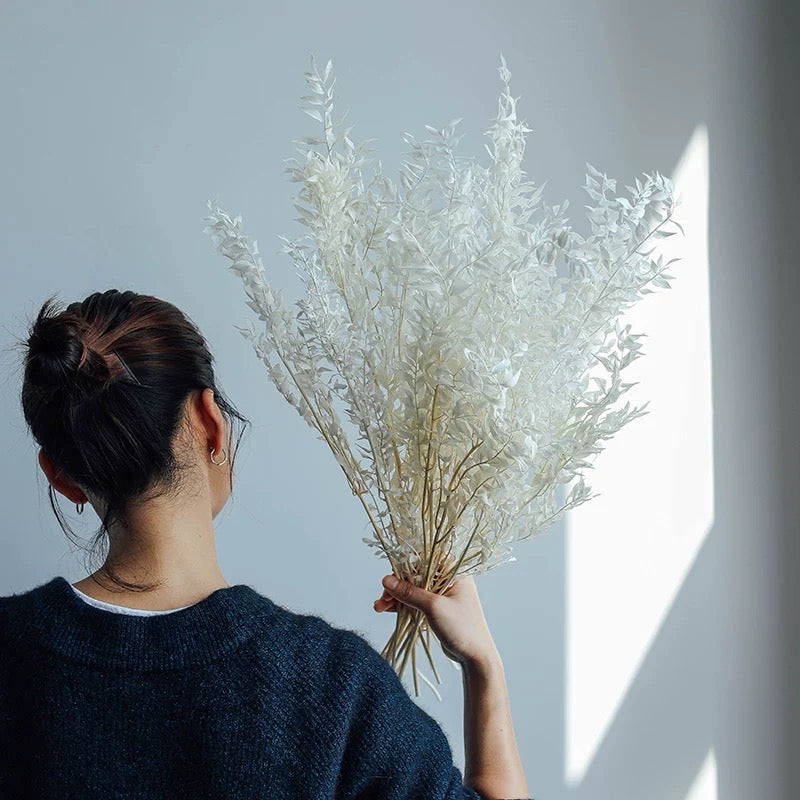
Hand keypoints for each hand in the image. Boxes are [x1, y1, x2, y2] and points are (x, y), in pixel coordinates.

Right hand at [373, 573, 498, 666]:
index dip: (405, 567)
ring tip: (379, 607)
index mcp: (454, 572)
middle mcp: (448, 580)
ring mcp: (442, 594)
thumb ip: (410, 593)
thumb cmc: (462, 628)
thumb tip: (386, 580)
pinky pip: (415, 602)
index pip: (424, 559)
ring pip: (413, 589)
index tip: (389, 579)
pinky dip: (402, 605)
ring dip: (396, 597)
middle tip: (383, 598)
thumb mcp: (434, 607)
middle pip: (415, 575)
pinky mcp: (436, 609)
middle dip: (396, 586)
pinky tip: (386, 609)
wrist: (476, 657)